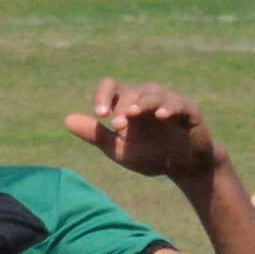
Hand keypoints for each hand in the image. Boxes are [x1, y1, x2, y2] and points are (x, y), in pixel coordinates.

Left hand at [64, 79, 217, 182]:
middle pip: (131, 91)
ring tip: (132, 114)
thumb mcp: (120, 149)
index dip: (103, 96)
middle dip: (122, 108)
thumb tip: (66, 120)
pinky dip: (168, 108)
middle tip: (118, 127)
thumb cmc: (150, 155)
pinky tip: (161, 116)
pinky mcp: (188, 110)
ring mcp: (169, 101)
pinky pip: (177, 104)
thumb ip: (96, 135)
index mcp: (128, 103)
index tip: (100, 115)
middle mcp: (147, 97)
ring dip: (142, 103)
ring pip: (152, 94)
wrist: (183, 167)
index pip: (111, 87)